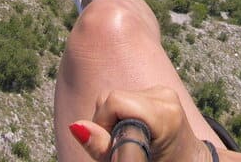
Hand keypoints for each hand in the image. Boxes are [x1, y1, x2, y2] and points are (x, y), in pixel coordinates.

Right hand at [70, 86, 211, 161]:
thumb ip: (103, 147)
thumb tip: (76, 126)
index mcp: (165, 115)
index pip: (115, 102)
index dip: (104, 126)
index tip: (112, 149)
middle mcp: (165, 97)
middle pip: (112, 98)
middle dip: (105, 124)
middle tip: (118, 148)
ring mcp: (162, 92)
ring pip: (114, 98)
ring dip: (111, 121)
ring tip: (126, 141)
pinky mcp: (157, 91)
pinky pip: (124, 99)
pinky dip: (119, 117)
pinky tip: (132, 132)